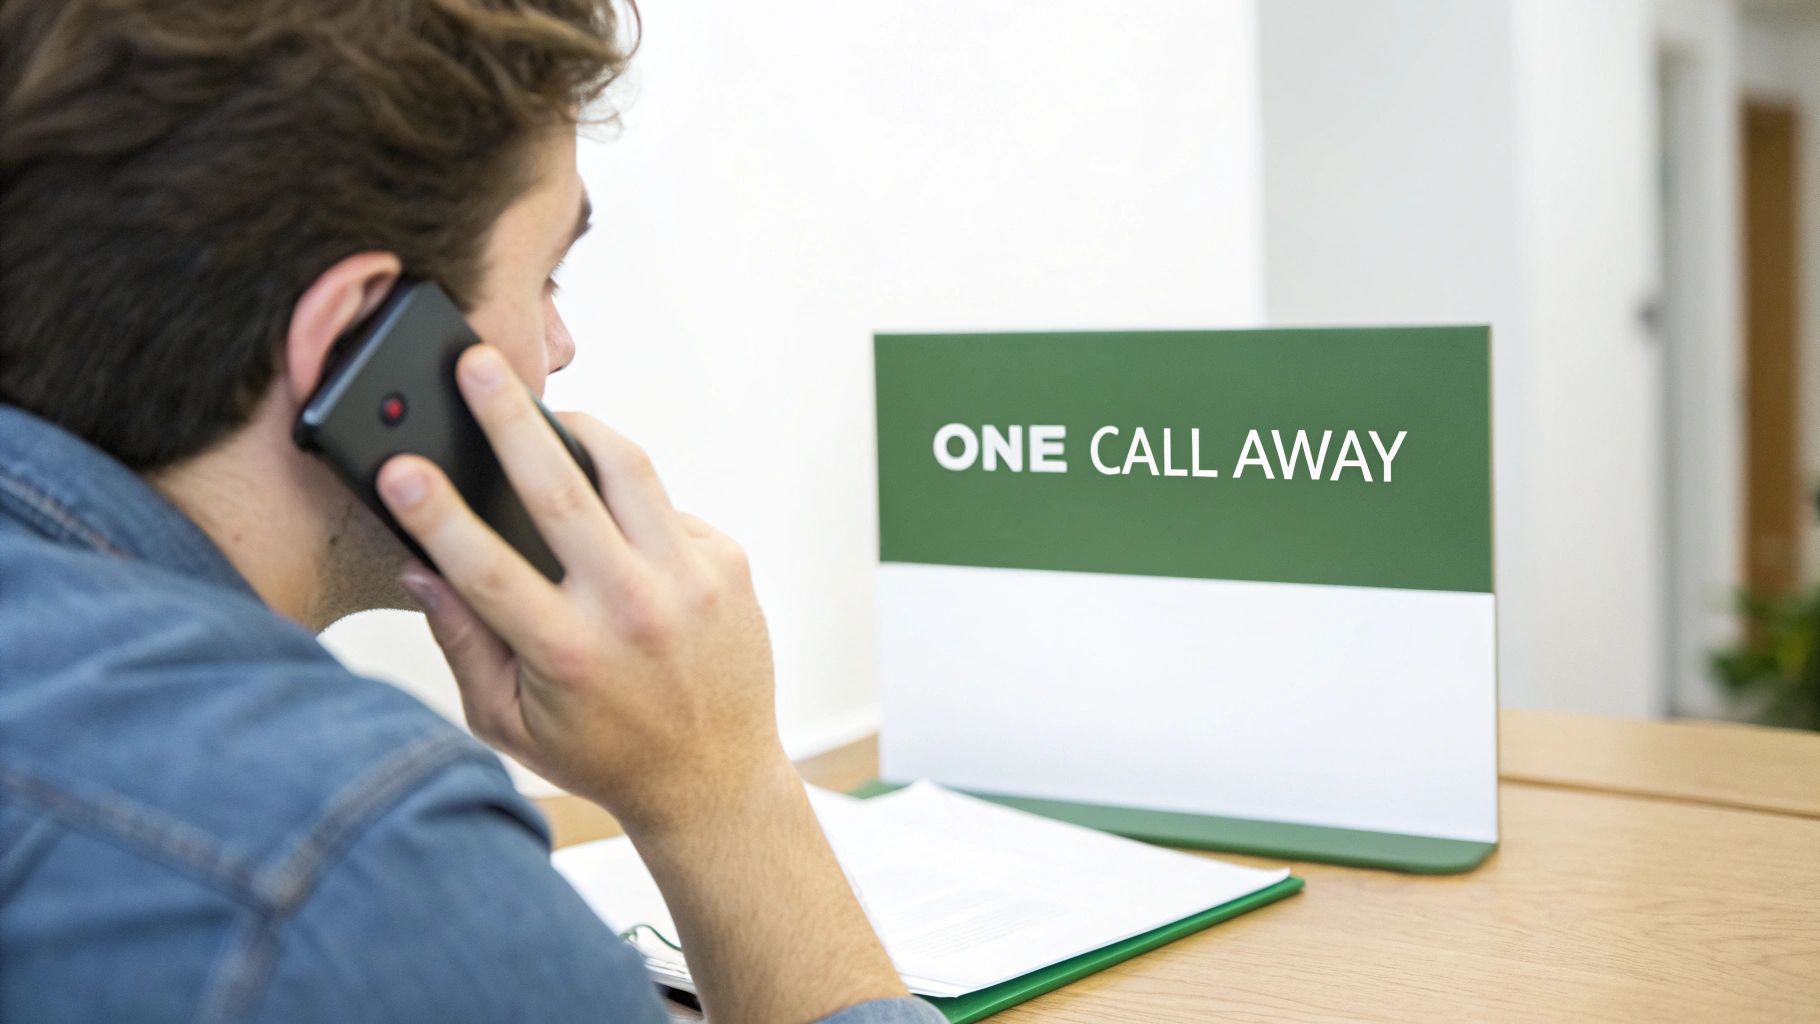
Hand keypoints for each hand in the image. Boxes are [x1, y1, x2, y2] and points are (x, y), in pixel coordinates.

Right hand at [376, 344, 787, 834]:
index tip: (398, 468)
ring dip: (581, 428)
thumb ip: (464, 644)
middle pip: (561, 490)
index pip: (487, 568)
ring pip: (628, 470)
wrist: (716, 777)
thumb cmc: (602, 754)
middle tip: (477, 364)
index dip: (435, 515)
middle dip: (509, 418)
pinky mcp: (726, 564)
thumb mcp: (511, 722)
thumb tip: (422, 571)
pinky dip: (630, 498)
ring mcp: (688, 581)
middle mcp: (633, 609)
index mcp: (570, 654)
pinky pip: (665, 506)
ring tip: (547, 410)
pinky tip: (609, 511)